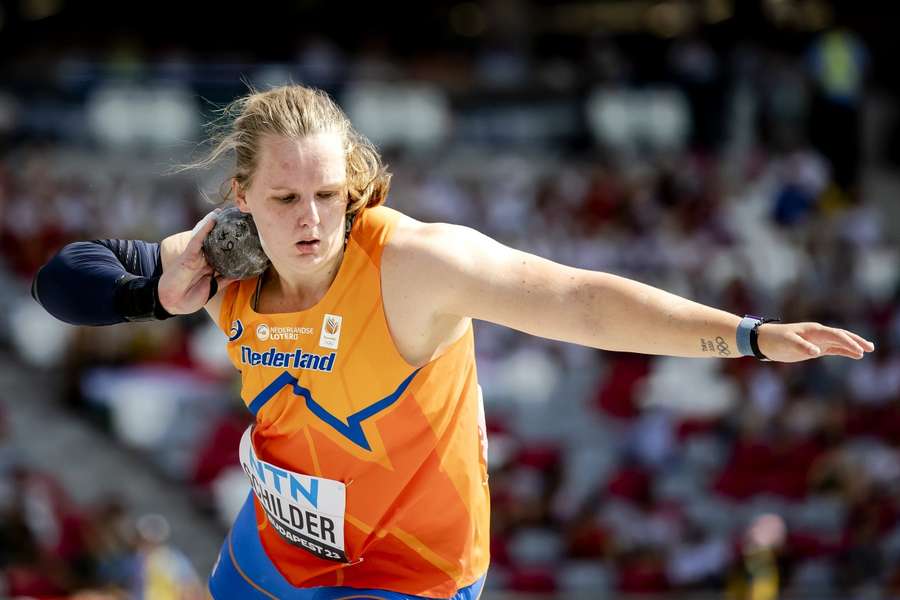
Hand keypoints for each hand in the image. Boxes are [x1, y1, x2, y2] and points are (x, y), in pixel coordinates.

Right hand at [158, 210, 236, 314]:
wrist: (172, 303)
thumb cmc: (189, 298)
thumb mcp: (212, 289)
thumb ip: (224, 280)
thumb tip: (240, 274)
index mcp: (210, 268)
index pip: (223, 253)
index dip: (232, 244)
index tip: (244, 236)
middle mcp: (204, 259)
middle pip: (216, 242)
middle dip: (224, 231)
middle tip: (236, 218)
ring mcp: (197, 256)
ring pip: (207, 237)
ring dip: (214, 224)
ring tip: (223, 212)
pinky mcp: (189, 254)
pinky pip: (198, 239)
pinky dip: (205, 228)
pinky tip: (213, 218)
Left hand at [757, 322, 874, 362]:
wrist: (763, 341)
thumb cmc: (775, 339)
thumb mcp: (786, 343)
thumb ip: (801, 346)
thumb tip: (816, 352)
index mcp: (813, 330)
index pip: (835, 335)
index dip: (848, 343)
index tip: (859, 351)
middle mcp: (818, 333)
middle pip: (841, 336)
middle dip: (856, 341)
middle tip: (871, 348)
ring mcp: (817, 340)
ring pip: (839, 342)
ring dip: (853, 346)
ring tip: (868, 350)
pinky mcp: (814, 348)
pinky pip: (833, 349)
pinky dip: (844, 351)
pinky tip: (854, 355)